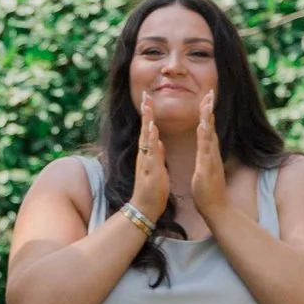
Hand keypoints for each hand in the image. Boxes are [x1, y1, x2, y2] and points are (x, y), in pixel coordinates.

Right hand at [129, 103, 170, 228]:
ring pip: (146, 137)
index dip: (149, 116)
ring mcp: (145, 161)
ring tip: (147, 105)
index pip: (149, 131)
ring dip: (147, 121)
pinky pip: (150, 151)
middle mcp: (144, 155)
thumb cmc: (152, 190)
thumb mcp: (157, 168)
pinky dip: (151, 139)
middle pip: (145, 129)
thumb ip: (157, 155)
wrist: (144, 208)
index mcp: (149, 154)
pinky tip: (152, 129)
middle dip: (146, 112)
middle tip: (145, 94)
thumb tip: (159, 143)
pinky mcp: (149, 168)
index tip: (150, 100)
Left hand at [191, 89, 229, 216]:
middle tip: (209, 92)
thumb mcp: (204, 170)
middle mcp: (212, 153)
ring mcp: (211, 159)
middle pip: (210, 127)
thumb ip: (205, 159)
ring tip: (207, 102)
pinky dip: (205, 135)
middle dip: (209, 110)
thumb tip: (206, 151)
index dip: (206, 115)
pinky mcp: (208, 167)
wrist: (216, 208)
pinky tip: (204, 125)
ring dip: (208, 118)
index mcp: (208, 154)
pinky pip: (206, 148)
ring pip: (209, 134)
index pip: (207, 130)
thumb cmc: (208, 191)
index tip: (205, 100)